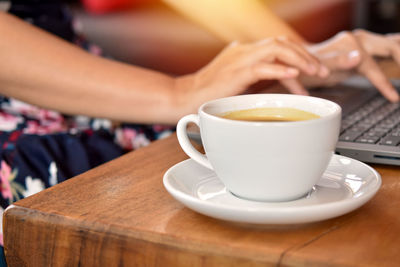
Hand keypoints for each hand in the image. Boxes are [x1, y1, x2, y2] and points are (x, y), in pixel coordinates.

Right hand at [175, 37, 328, 112]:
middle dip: (306, 55)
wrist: (185, 98)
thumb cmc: (209, 95)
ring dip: (299, 60)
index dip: (299, 55)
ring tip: (315, 73)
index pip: (278, 46)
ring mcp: (239, 59)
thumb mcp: (237, 83)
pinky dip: (281, 69)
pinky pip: (263, 67)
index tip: (314, 69)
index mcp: (244, 52)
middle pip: (282, 42)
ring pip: (277, 48)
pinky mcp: (236, 72)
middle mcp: (244, 50)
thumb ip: (255, 79)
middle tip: (322, 70)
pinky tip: (294, 74)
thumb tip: (278, 85)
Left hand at [301, 30, 399, 101]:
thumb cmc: (309, 68)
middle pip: (392, 47)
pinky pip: (388, 49)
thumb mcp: (321, 67)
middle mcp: (361, 39)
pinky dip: (397, 55)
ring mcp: (365, 41)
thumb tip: (358, 57)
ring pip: (393, 44)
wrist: (301, 61)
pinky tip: (399, 63)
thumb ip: (339, 62)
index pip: (374, 65)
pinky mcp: (367, 47)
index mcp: (352, 43)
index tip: (393, 97)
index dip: (384, 82)